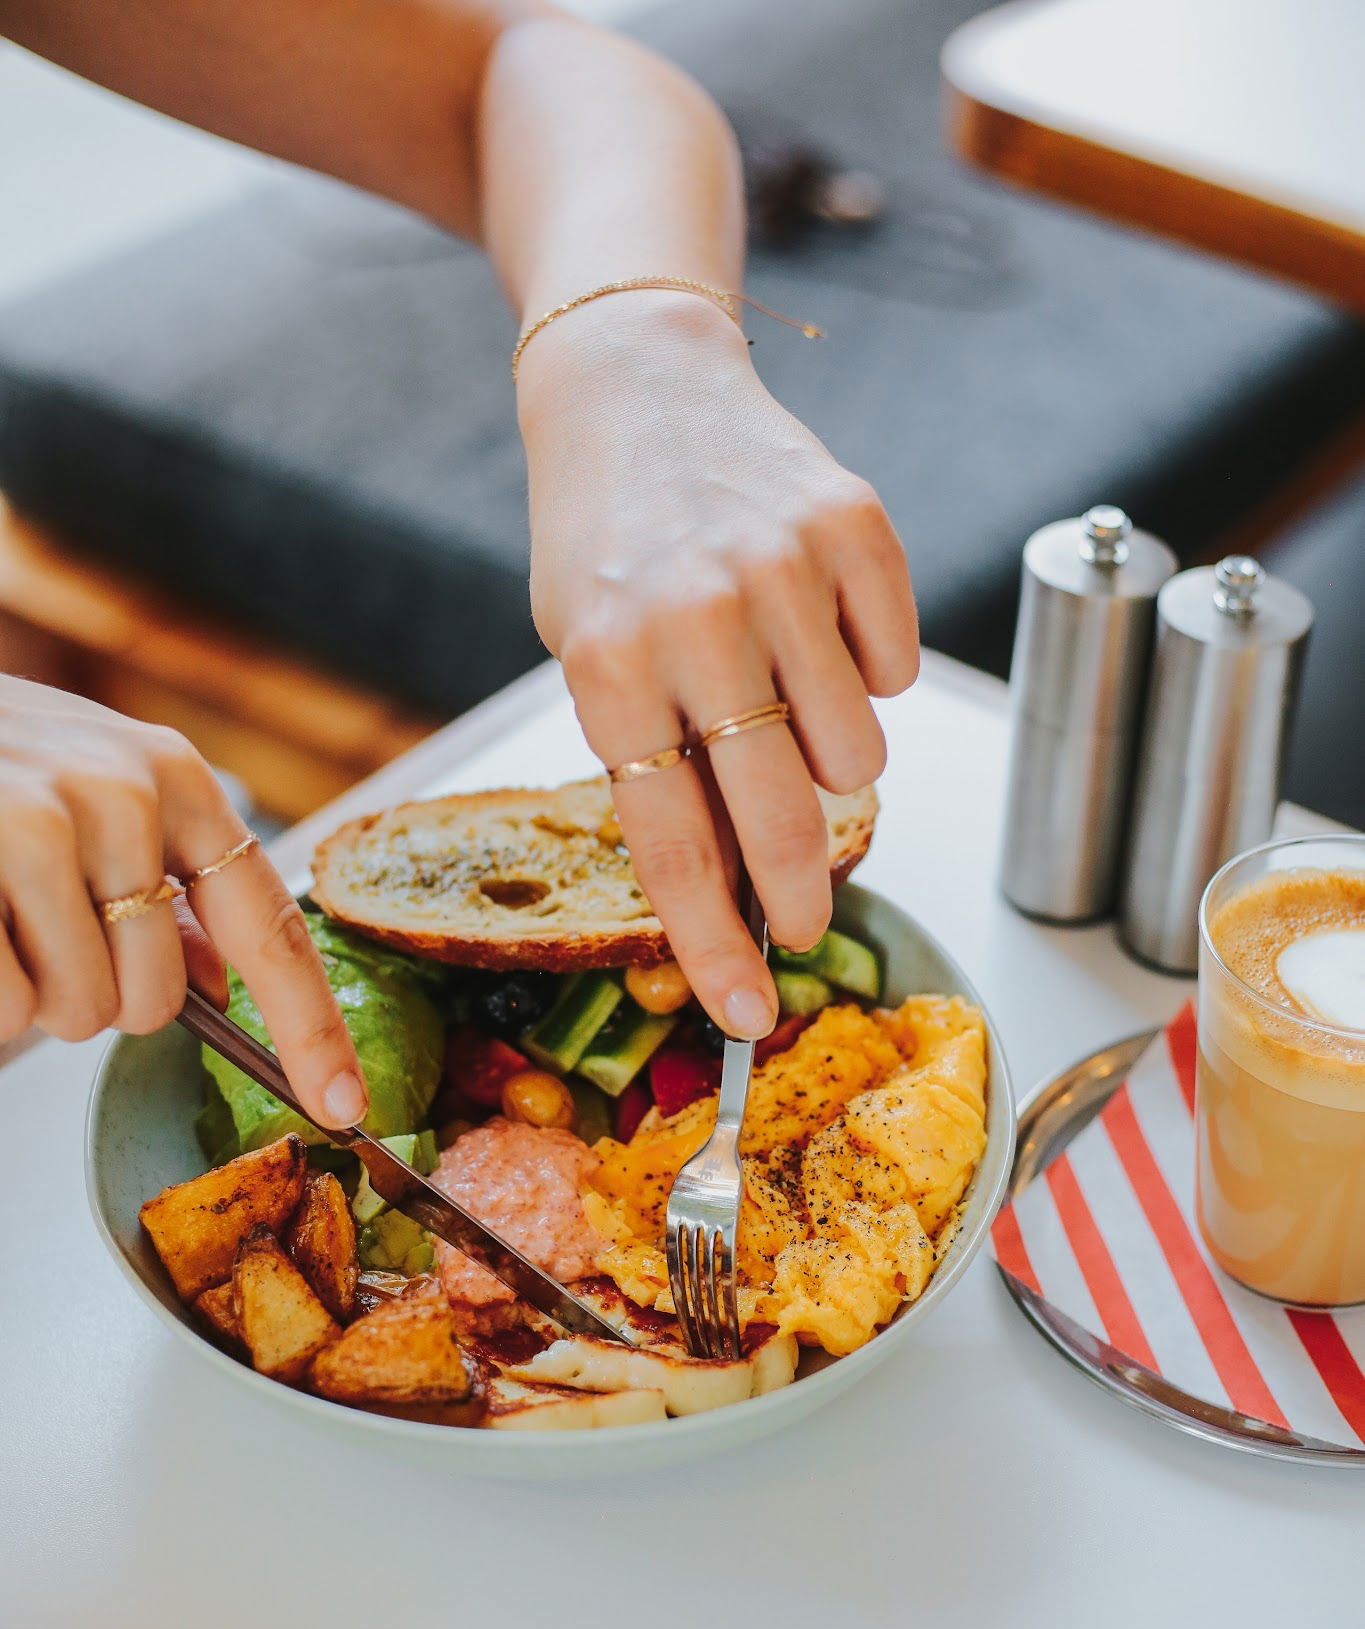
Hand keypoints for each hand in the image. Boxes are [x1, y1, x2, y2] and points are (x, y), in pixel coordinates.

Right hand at [0, 677, 367, 1126]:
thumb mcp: (99, 795)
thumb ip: (168, 880)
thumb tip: (223, 981)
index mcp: (177, 782)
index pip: (269, 928)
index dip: (312, 1029)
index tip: (346, 1105)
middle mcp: (123, 794)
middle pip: (157, 999)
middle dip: (99, 998)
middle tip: (44, 932)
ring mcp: (40, 820)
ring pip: (78, 1009)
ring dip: (35, 997)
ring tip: (0, 917)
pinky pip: (7, 1005)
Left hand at [517, 290, 917, 1036]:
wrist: (636, 384)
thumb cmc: (603, 543)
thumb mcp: (587, 656)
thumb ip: (653, 762)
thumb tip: (729, 892)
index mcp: (610, 663)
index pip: (673, 841)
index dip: (713, 943)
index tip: (744, 1012)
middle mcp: (698, 617)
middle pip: (780, 816)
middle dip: (796, 898)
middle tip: (800, 926)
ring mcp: (783, 568)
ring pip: (857, 752)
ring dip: (829, 763)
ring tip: (782, 707)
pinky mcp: (855, 529)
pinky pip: (894, 667)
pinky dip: (865, 674)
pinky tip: (814, 630)